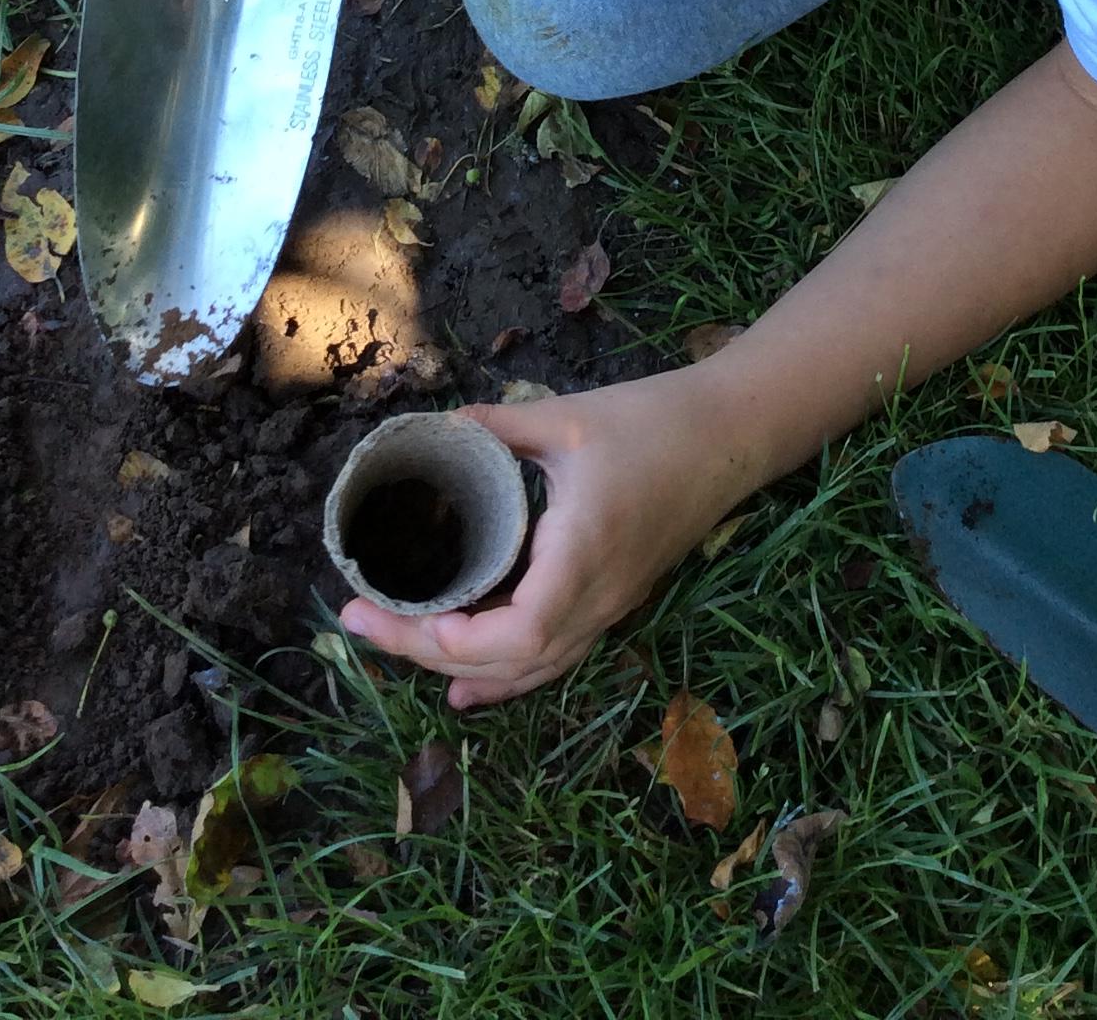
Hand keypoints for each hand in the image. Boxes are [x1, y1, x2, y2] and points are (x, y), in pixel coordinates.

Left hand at [341, 372, 749, 707]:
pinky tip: (468, 679)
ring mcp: (611, 605)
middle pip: (511, 663)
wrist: (734, 433)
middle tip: (362, 620)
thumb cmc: (655, 420)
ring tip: (401, 650)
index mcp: (582, 557)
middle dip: (427, 654)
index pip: (509, 636)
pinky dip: (505, 670)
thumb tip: (438, 429)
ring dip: (466, 670)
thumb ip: (498, 425)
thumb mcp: (568, 417)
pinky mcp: (617, 597)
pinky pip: (554, 653)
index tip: (380, 610)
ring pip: (534, 668)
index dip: (439, 640)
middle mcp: (598, 598)